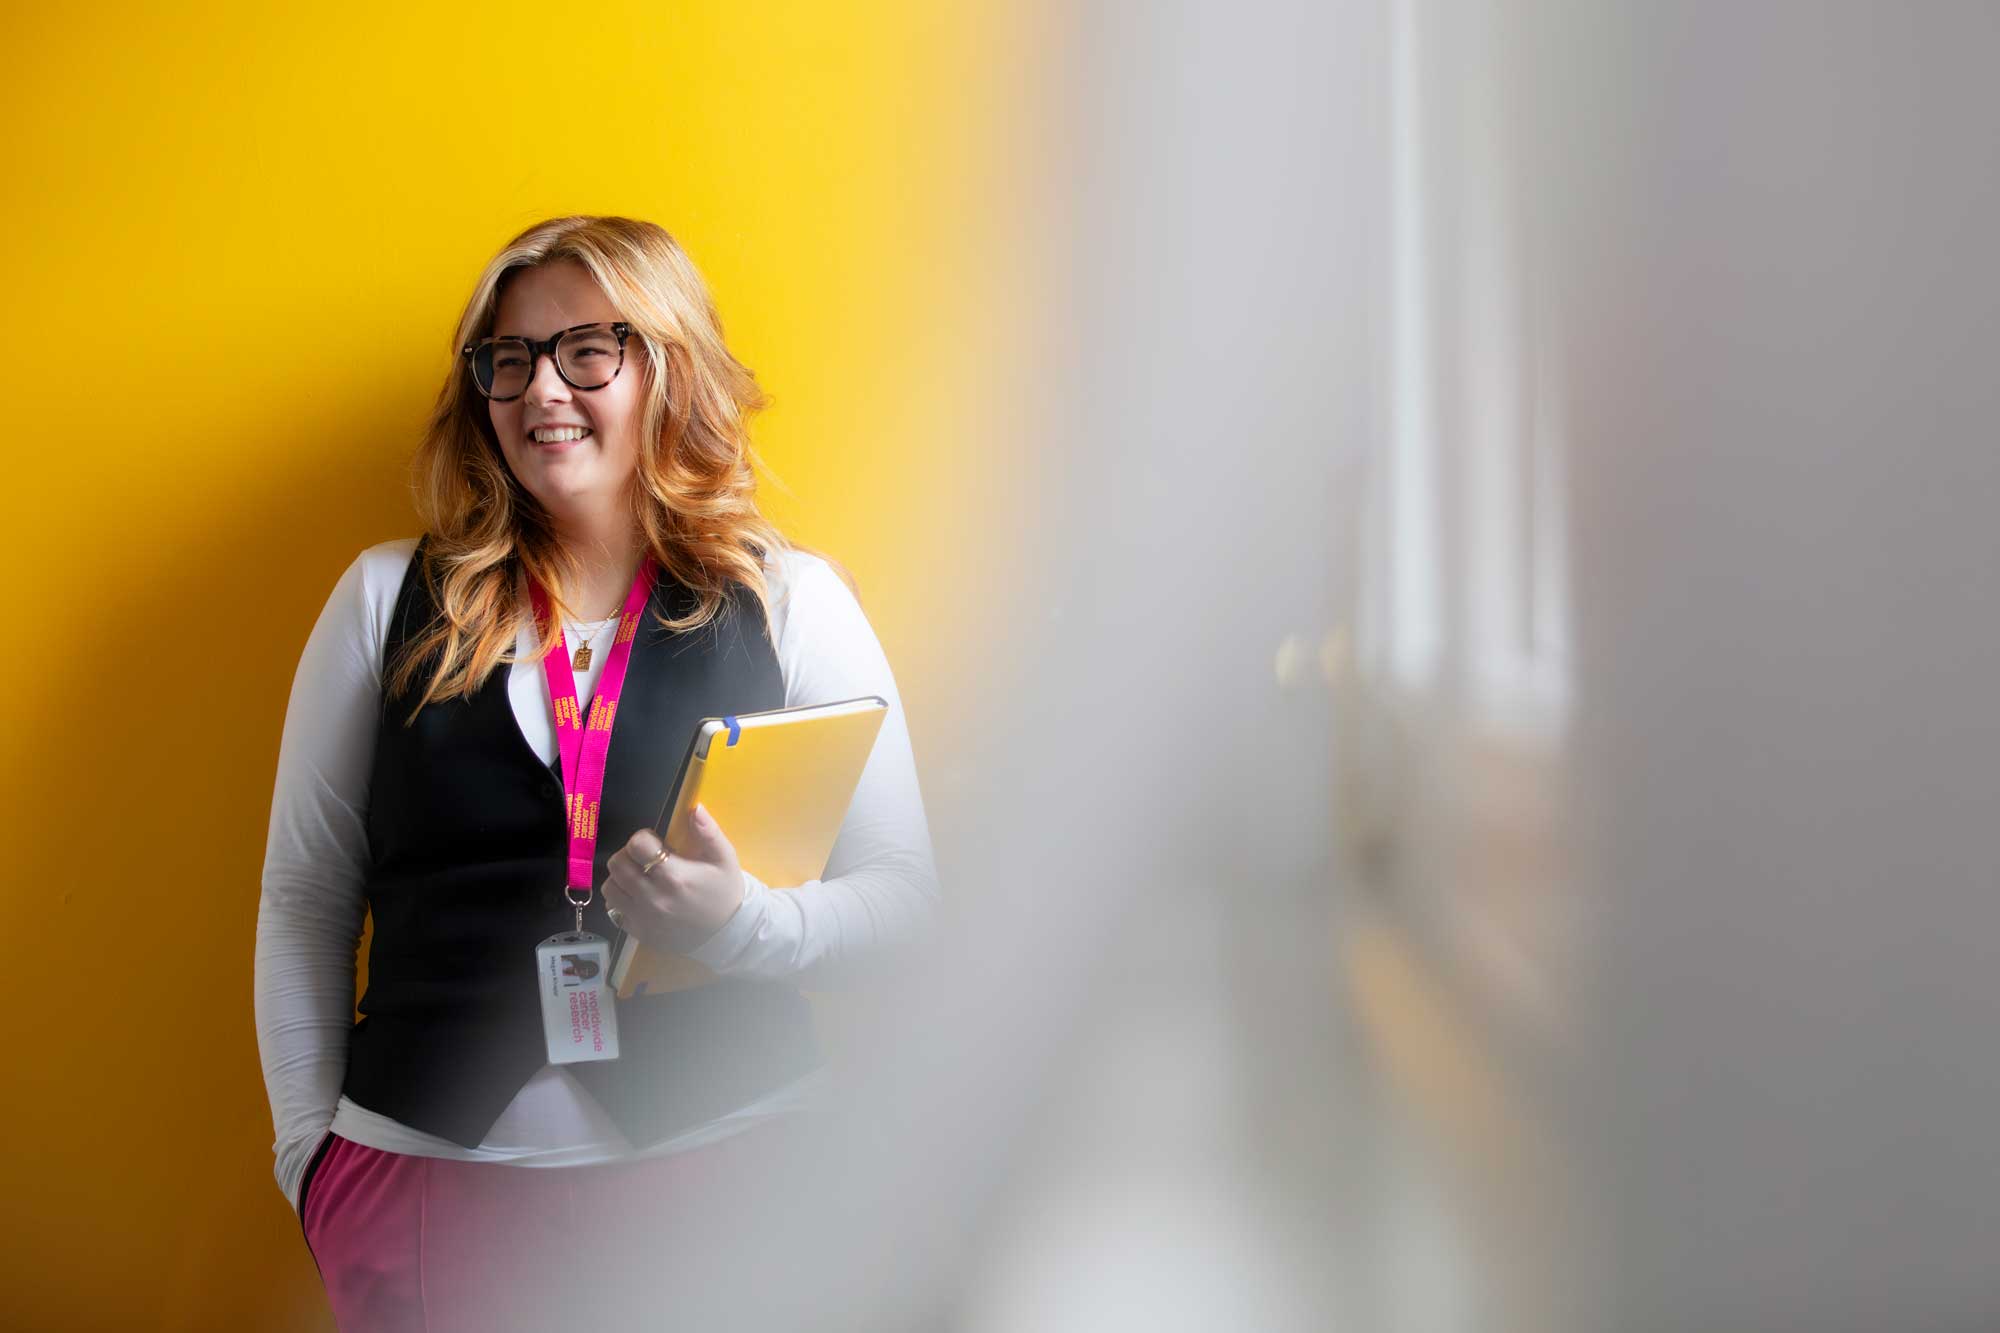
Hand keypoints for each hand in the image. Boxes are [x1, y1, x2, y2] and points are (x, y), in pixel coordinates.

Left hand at [603, 805, 746, 954]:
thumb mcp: (724, 858)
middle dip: (629, 855)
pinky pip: (613, 910)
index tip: (656, 843)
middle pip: (617, 864)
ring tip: (640, 878)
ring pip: (610, 887)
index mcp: (674, 876)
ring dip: (621, 878)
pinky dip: (622, 901)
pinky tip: (639, 898)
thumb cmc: (724, 891)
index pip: (636, 845)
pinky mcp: (638, 932)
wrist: (728, 933)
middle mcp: (652, 898)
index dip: (643, 838)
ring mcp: (642, 918)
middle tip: (646, 859)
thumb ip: (708, 831)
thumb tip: (694, 806)